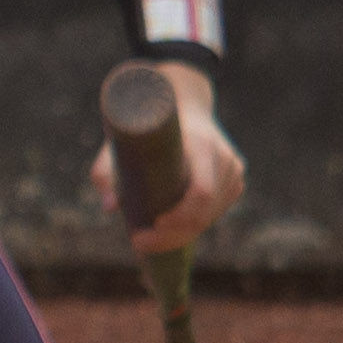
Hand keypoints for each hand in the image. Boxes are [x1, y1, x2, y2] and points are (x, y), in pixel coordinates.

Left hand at [88, 65, 247, 252]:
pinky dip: (195, 225)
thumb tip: (109, 207)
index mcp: (200, 144)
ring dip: (183, 234)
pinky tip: (172, 231)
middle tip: (140, 243)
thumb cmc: (147, 122)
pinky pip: (217, 211)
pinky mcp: (234, 178)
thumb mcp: (121, 139)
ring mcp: (232, 169)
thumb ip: (107, 169)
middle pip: (205, 211)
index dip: (179, 216)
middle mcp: (223, 157)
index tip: (152, 225)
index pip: (200, 192)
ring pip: (211, 215)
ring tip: (150, 240)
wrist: (183, 99)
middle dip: (174, 234)